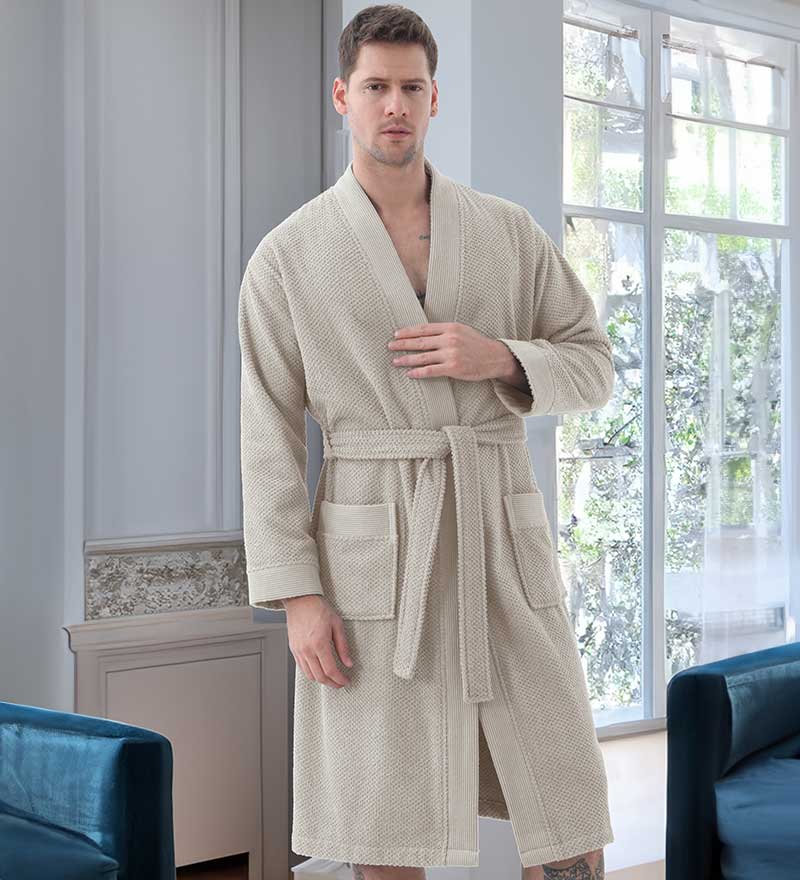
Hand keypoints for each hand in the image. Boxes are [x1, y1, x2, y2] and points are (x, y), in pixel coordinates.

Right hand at [283, 594, 353, 687]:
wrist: (300, 600)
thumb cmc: (318, 609)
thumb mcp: (337, 624)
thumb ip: (343, 646)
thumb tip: (348, 663)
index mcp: (319, 643)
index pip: (330, 670)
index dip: (340, 679)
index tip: (346, 681)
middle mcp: (307, 649)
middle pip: (320, 676)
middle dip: (332, 683)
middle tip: (340, 683)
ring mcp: (298, 650)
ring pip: (309, 675)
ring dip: (321, 680)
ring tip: (331, 679)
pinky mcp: (293, 649)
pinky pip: (302, 668)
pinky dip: (311, 674)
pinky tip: (319, 671)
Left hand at [387, 322, 518, 382]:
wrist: (494, 357)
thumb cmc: (477, 344)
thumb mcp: (461, 330)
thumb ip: (444, 331)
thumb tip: (424, 334)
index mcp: (450, 328)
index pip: (423, 329)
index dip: (408, 332)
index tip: (396, 334)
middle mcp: (449, 339)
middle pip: (420, 342)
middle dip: (402, 344)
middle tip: (389, 346)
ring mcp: (451, 354)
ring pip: (423, 357)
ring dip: (406, 359)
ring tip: (395, 361)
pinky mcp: (453, 368)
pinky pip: (431, 370)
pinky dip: (418, 372)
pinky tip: (410, 374)